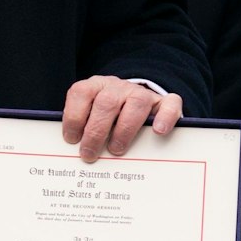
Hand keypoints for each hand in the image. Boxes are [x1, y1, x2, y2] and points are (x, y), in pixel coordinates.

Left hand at [62, 77, 182, 162]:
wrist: (136, 105)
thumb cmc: (108, 120)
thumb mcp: (91, 118)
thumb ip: (82, 128)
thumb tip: (70, 151)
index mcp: (96, 87)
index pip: (81, 93)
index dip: (74, 116)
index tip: (72, 139)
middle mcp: (118, 87)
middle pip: (106, 102)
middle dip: (96, 131)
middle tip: (89, 154)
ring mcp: (142, 93)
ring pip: (137, 103)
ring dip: (124, 129)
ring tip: (116, 150)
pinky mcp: (164, 102)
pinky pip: (170, 104)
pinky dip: (165, 118)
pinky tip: (158, 132)